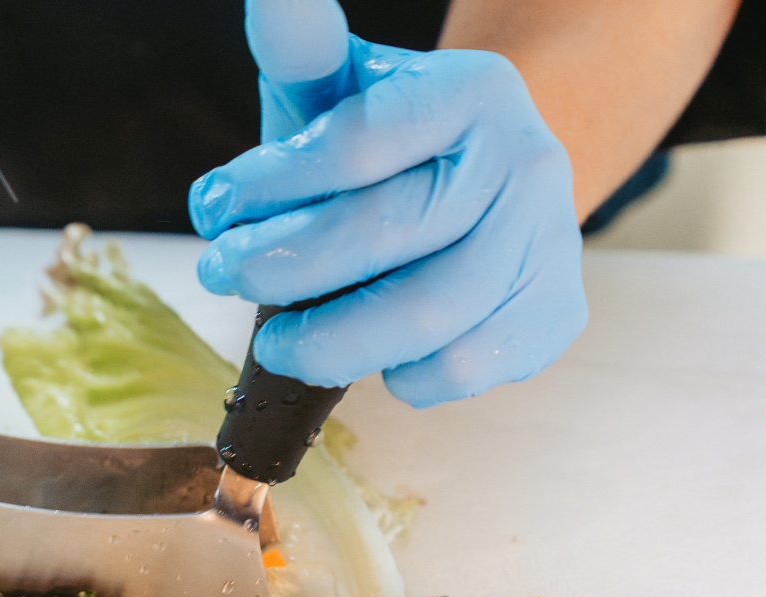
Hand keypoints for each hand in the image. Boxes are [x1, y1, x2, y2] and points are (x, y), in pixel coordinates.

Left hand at [188, 0, 587, 407]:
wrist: (481, 186)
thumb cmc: (381, 145)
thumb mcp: (339, 91)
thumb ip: (300, 50)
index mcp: (470, 90)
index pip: (360, 142)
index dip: (272, 184)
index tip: (210, 208)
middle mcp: (526, 159)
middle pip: (391, 230)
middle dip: (285, 265)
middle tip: (221, 275)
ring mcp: (549, 238)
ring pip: (431, 311)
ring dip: (333, 341)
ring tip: (277, 344)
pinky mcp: (554, 311)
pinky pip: (468, 365)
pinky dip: (406, 376)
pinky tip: (373, 359)